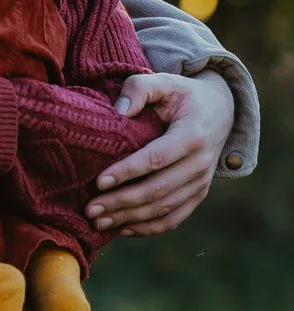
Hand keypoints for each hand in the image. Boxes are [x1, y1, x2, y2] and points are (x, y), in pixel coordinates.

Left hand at [87, 70, 234, 235]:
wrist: (219, 112)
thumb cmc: (183, 95)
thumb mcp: (164, 81)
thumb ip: (139, 88)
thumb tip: (119, 112)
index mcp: (192, 136)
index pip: (156, 159)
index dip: (127, 172)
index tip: (99, 181)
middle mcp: (199, 165)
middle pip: (158, 191)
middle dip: (122, 202)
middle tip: (90, 208)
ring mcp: (200, 185)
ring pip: (164, 210)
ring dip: (130, 220)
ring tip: (98, 222)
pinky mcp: (197, 196)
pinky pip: (173, 220)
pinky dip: (147, 228)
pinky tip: (121, 229)